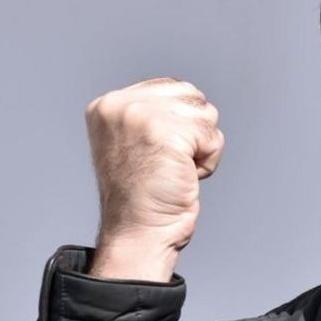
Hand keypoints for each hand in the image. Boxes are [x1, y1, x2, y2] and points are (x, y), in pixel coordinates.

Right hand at [85, 78, 223, 281]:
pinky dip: (208, 161)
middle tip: (169, 163)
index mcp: (108, 105)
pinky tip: (185, 177)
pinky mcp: (165, 134)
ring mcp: (141, 117)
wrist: (138, 232)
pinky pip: (213, 137)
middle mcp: (120, 105)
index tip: (160, 153)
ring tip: (175, 170)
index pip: (173, 87)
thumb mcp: (136, 141)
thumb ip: (153, 114)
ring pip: (206, 114)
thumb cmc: (144, 195)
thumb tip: (191, 97)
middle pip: (193, 96)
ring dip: (202, 147)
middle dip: (195, 132)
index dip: (182, 122)